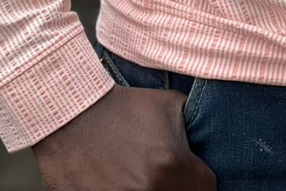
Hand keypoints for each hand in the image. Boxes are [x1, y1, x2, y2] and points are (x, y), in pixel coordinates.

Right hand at [31, 83, 216, 189]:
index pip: (206, 190)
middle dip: (178, 186)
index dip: (200, 180)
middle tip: (164, 172)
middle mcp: (149, 190)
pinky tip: (120, 180)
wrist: (71, 115)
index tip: (189, 171)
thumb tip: (213, 137)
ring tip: (140, 175)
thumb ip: (195, 126)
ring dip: (154, 190)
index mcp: (171, 166)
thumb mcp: (169, 104)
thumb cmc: (123, 107)